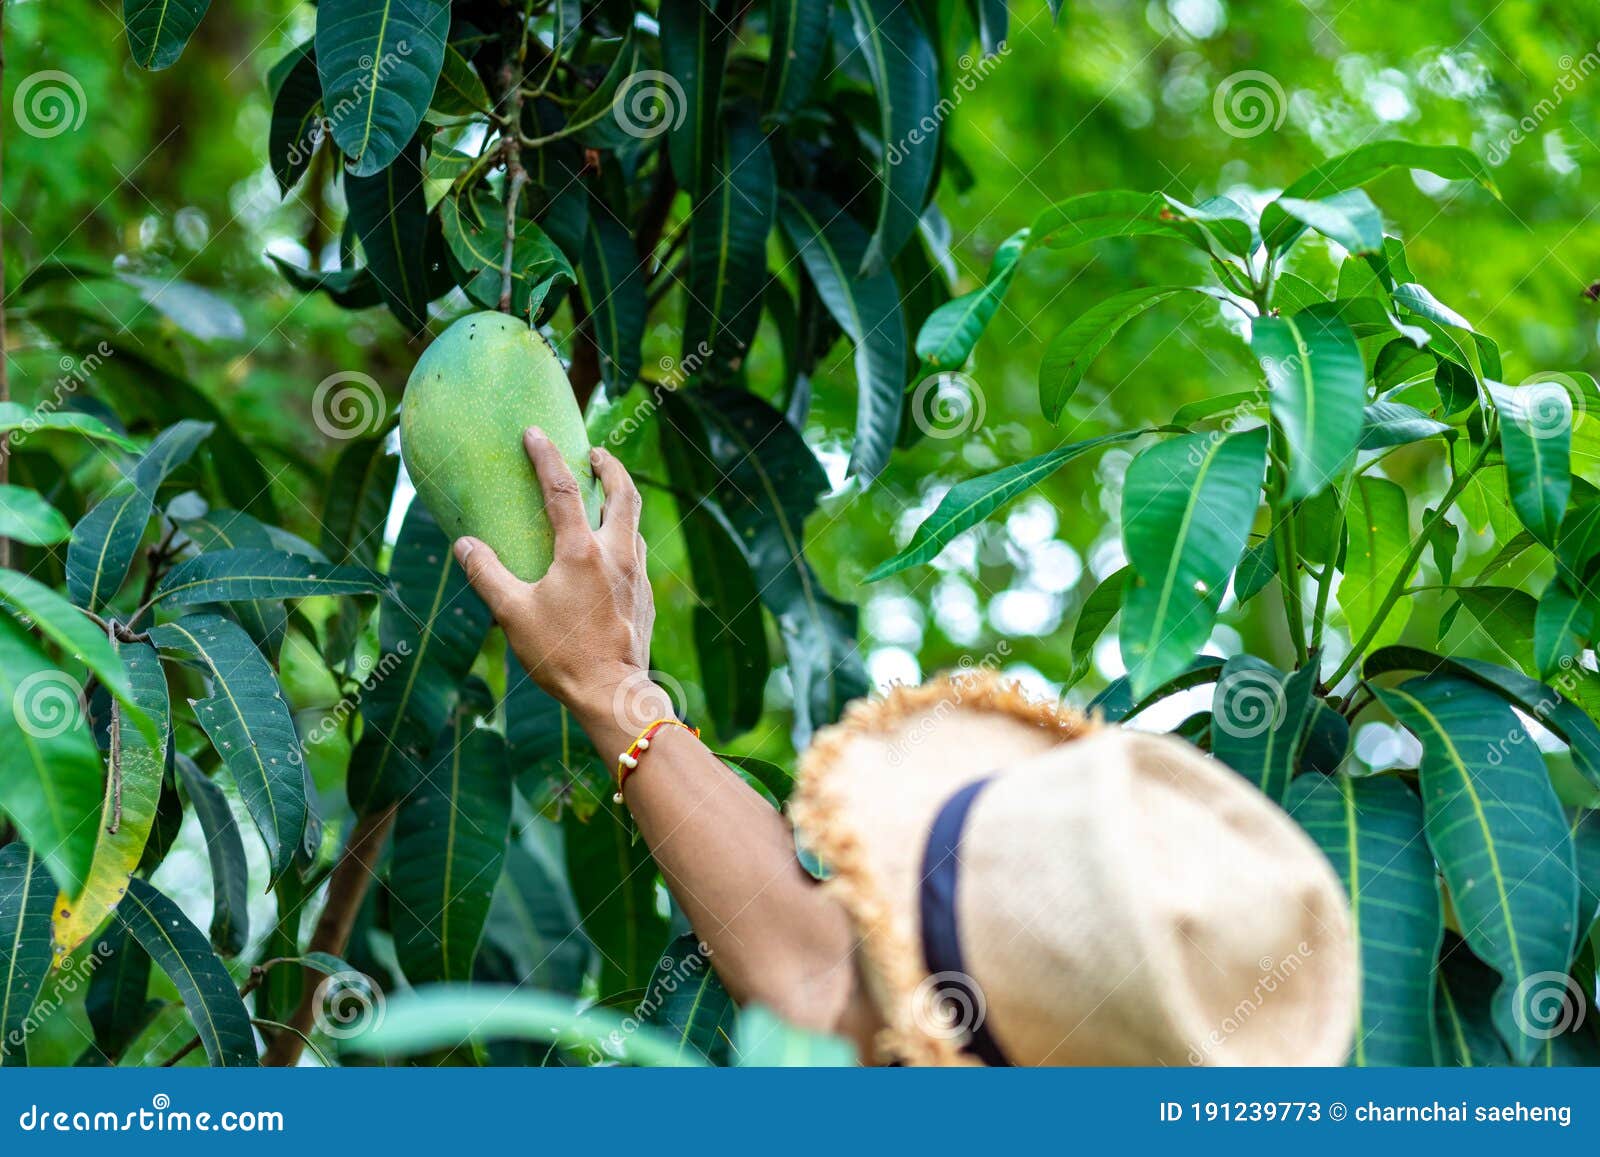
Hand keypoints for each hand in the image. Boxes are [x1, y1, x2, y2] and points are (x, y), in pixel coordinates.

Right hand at [452, 427, 669, 754]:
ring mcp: (636, 575)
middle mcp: (616, 554)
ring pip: (634, 523)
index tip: (534, 433)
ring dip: (620, 502)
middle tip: (595, 453)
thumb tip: (464, 544)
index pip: (562, 489)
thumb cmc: (561, 654)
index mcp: (582, 551)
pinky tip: (611, 552)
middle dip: (609, 466)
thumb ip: (487, 574)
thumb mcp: (512, 614)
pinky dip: (624, 537)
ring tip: (604, 498)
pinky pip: (636, 554)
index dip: (546, 456)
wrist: (613, 693)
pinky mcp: (644, 597)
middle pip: (622, 493)